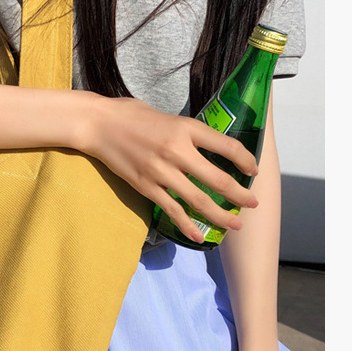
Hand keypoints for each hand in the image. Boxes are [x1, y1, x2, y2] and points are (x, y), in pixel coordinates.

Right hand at [78, 96, 259, 243]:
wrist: (98, 125)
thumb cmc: (130, 114)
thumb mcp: (167, 116)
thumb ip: (187, 133)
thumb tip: (206, 148)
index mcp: (185, 128)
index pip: (227, 147)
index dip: (246, 161)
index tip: (252, 171)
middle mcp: (177, 151)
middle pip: (218, 179)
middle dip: (240, 195)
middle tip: (253, 204)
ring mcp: (161, 172)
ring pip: (199, 200)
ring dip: (220, 215)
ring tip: (236, 224)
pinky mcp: (146, 186)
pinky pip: (172, 210)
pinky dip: (188, 225)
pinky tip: (200, 236)